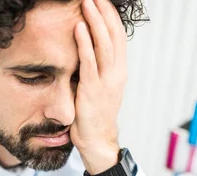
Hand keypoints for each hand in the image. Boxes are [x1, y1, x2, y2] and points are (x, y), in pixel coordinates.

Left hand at [71, 0, 127, 175]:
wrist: (97, 141)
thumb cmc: (94, 114)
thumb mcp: (99, 86)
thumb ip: (96, 67)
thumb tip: (84, 47)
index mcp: (119, 71)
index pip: (118, 36)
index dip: (110, 16)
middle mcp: (117, 73)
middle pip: (113, 35)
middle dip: (104, 12)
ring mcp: (107, 82)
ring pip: (103, 45)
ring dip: (94, 21)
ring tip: (86, 1)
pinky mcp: (93, 91)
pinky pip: (89, 63)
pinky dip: (83, 44)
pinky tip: (77, 27)